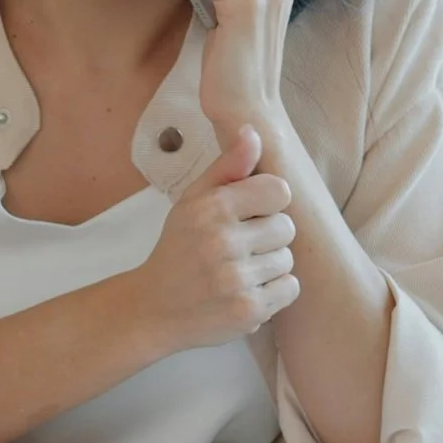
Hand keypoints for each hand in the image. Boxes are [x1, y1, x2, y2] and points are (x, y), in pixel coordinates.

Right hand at [124, 125, 298, 351]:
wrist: (152, 309)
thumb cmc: (177, 249)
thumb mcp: (192, 201)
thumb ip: (226, 167)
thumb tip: (253, 132)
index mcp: (212, 208)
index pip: (279, 190)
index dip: (268, 202)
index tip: (249, 215)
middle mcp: (224, 241)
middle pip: (287, 226)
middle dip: (268, 236)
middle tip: (240, 247)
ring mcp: (236, 279)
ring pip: (288, 259)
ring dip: (269, 265)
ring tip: (239, 271)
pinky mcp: (248, 310)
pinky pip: (290, 288)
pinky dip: (274, 292)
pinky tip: (246, 291)